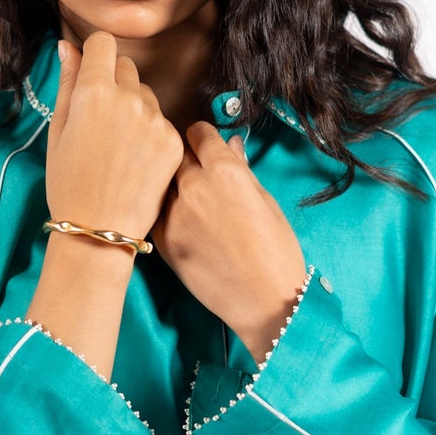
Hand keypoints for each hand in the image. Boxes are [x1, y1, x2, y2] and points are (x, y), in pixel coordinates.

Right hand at [49, 31, 184, 240]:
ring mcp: (155, 120)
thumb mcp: (58, 131)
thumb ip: (67, 83)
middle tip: (99, 119)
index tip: (90, 72)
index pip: (102, 43)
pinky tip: (135, 160)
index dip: (94, 54)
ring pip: (145, 94)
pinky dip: (149, 133)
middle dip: (113, 81)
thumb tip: (68, 46)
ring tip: (117, 146)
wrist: (99, 229)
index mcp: (93, 92)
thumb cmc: (69, 183)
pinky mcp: (173, 141)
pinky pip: (161, 121)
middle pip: (125, 66)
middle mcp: (128, 98)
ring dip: (133, 107)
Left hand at [149, 124, 308, 362]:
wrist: (264, 302)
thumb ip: (241, 170)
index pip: (198, 133)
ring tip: (192, 202)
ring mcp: (173, 213)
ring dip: (174, 185)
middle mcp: (193, 185)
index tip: (207, 147)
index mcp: (225, 170)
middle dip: (188, 159)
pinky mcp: (162, 240)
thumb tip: (229, 144)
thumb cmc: (277, 251)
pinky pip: (158, 212)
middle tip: (200, 175)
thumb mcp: (266, 202)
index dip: (204, 138)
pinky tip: (185, 224)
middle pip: (178, 154)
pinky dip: (167, 211)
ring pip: (164, 182)